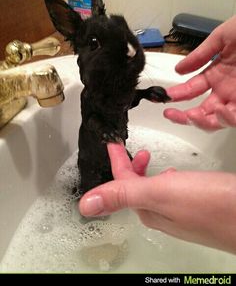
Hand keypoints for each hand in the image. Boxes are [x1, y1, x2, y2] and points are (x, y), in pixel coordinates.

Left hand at [79, 142, 235, 253]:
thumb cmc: (211, 205)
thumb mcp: (161, 194)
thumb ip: (124, 196)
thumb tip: (86, 205)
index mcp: (149, 209)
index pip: (121, 184)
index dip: (115, 161)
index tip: (111, 143)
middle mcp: (161, 213)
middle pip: (135, 187)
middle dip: (129, 167)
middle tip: (131, 149)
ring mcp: (179, 212)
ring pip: (152, 189)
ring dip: (145, 173)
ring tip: (146, 158)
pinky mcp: (195, 207)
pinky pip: (169, 192)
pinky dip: (164, 179)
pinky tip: (173, 176)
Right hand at [164, 15, 235, 130]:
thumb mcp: (224, 36)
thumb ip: (200, 54)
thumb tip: (178, 70)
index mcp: (217, 74)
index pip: (192, 90)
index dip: (177, 95)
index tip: (164, 97)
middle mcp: (226, 90)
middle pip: (201, 111)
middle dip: (183, 116)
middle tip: (170, 114)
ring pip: (217, 120)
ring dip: (202, 121)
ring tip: (191, 115)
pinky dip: (227, 118)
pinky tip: (220, 110)